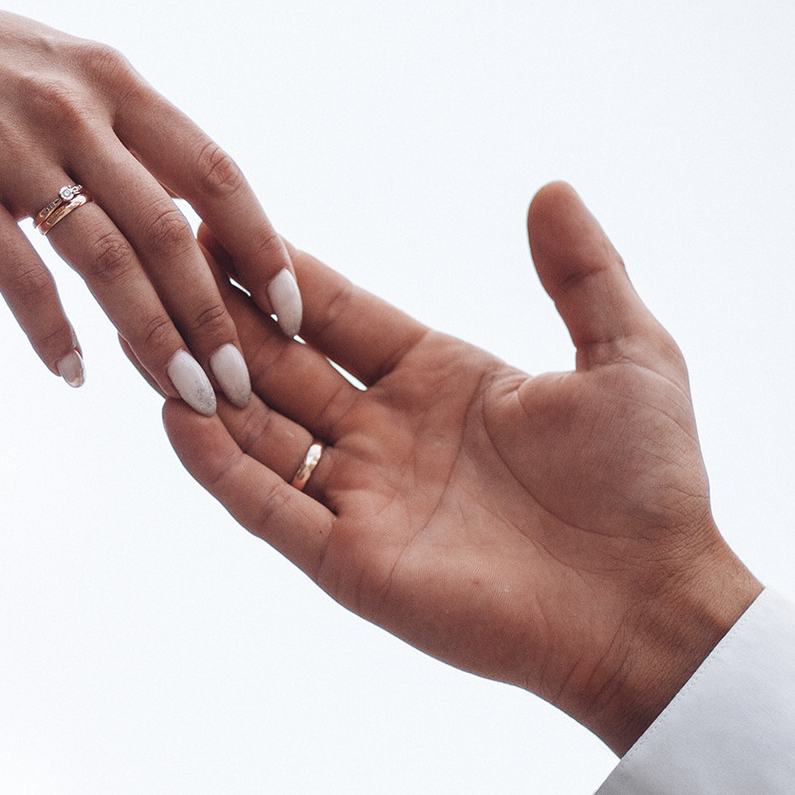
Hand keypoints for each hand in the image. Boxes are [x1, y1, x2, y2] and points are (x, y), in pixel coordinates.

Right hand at [0, 0, 299, 410]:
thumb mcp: (48, 62)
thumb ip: (111, 121)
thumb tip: (172, 187)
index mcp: (109, 80)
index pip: (214, 173)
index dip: (262, 245)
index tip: (291, 309)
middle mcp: (75, 111)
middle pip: (171, 232)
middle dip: (215, 318)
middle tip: (242, 387)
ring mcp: (12, 150)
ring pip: (109, 262)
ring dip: (154, 338)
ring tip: (183, 397)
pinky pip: (21, 278)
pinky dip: (53, 334)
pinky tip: (73, 374)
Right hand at [164, 182, 760, 752]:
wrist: (651, 605)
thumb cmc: (649, 489)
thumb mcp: (628, 356)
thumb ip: (583, 274)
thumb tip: (552, 189)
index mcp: (437, 379)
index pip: (333, 314)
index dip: (277, 272)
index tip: (215, 220)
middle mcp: (385, 435)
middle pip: (278, 365)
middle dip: (218, 317)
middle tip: (151, 260)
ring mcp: (362, 498)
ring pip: (256, 432)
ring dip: (201, 386)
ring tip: (143, 331)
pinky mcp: (350, 561)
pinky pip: (267, 506)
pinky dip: (218, 466)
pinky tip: (175, 418)